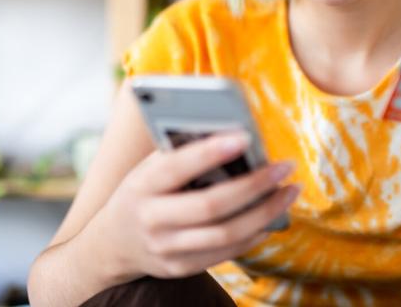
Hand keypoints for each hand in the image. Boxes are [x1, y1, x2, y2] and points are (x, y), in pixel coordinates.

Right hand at [100, 131, 298, 279]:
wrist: (112, 243)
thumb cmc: (141, 191)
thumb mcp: (149, 167)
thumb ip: (180, 153)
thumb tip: (229, 133)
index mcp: (142, 185)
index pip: (178, 167)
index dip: (210, 152)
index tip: (244, 137)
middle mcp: (152, 219)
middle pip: (211, 206)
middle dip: (254, 185)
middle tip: (284, 167)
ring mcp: (166, 249)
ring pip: (225, 234)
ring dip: (264, 212)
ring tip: (289, 191)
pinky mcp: (181, 267)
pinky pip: (225, 253)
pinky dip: (253, 234)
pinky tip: (271, 217)